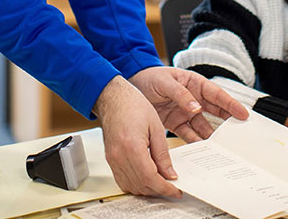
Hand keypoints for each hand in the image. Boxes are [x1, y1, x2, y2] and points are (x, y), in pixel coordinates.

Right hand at [93, 76, 182, 197]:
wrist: (113, 96)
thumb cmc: (133, 104)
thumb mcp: (156, 126)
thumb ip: (163, 153)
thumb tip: (170, 174)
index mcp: (132, 146)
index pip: (151, 178)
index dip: (166, 188)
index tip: (177, 190)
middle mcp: (119, 156)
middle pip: (141, 186)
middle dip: (159, 190)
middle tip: (172, 187)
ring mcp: (113, 159)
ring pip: (131, 187)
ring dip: (147, 189)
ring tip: (161, 182)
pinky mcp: (110, 159)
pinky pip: (123, 181)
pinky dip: (136, 184)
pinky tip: (146, 177)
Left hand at [129, 66, 247, 142]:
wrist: (132, 84)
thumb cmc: (150, 77)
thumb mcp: (165, 82)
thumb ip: (181, 94)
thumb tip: (196, 108)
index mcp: (194, 83)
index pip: (216, 94)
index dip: (230, 104)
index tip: (243, 114)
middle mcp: (194, 98)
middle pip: (215, 112)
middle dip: (227, 123)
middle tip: (238, 136)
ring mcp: (186, 112)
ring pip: (203, 126)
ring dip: (211, 137)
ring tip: (220, 149)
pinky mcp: (176, 123)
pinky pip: (189, 134)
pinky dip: (195, 143)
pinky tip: (200, 152)